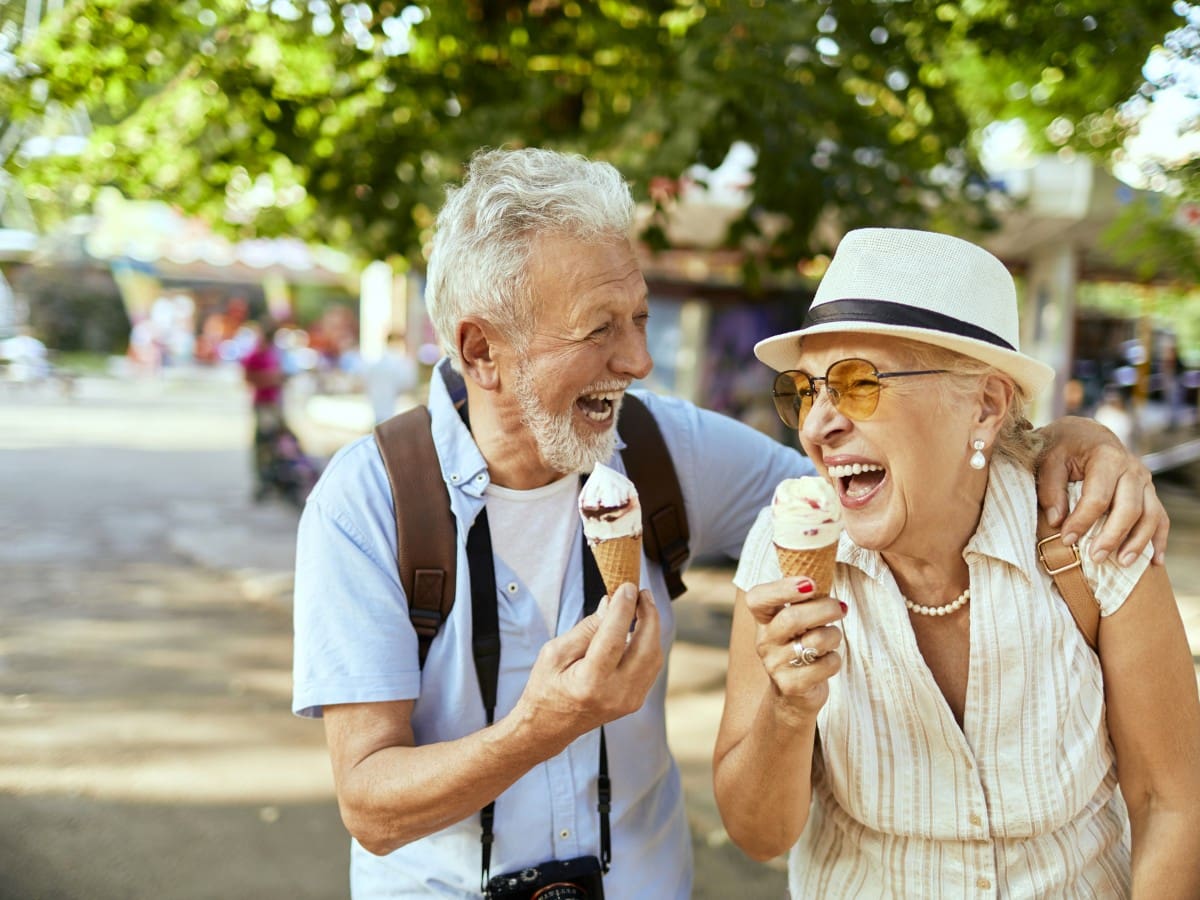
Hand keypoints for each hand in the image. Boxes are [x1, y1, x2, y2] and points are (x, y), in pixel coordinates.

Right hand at [514, 583, 662, 749]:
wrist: (549, 726)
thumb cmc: (546, 687)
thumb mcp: (554, 653)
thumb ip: (586, 629)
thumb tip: (610, 604)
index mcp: (589, 683)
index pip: (615, 639)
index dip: (624, 609)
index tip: (629, 587)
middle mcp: (615, 694)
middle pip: (645, 648)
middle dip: (648, 615)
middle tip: (641, 593)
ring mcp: (628, 701)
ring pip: (653, 657)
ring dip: (651, 628)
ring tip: (641, 606)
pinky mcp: (634, 701)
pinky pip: (650, 667)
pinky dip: (649, 644)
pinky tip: (639, 628)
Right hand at [745, 576, 845, 719]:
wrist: (794, 695)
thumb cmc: (801, 647)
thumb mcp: (797, 622)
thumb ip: (804, 599)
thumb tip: (825, 570)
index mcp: (764, 621)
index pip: (757, 598)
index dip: (782, 588)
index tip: (810, 584)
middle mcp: (765, 642)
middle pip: (792, 618)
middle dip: (824, 609)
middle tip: (840, 607)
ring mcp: (775, 665)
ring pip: (815, 641)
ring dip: (833, 636)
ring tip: (832, 638)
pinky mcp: (791, 686)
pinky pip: (825, 665)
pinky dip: (834, 661)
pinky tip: (827, 661)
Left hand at [1036, 416, 1168, 565]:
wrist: (1085, 434)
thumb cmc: (1063, 448)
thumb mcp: (1049, 460)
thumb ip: (1051, 488)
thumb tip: (1057, 521)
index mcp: (1107, 457)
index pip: (1098, 497)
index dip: (1082, 521)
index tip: (1066, 539)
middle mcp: (1132, 469)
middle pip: (1130, 508)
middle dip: (1113, 536)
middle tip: (1095, 558)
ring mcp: (1145, 481)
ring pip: (1151, 515)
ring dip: (1139, 542)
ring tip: (1122, 563)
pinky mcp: (1149, 492)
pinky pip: (1160, 518)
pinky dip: (1158, 540)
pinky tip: (1154, 562)